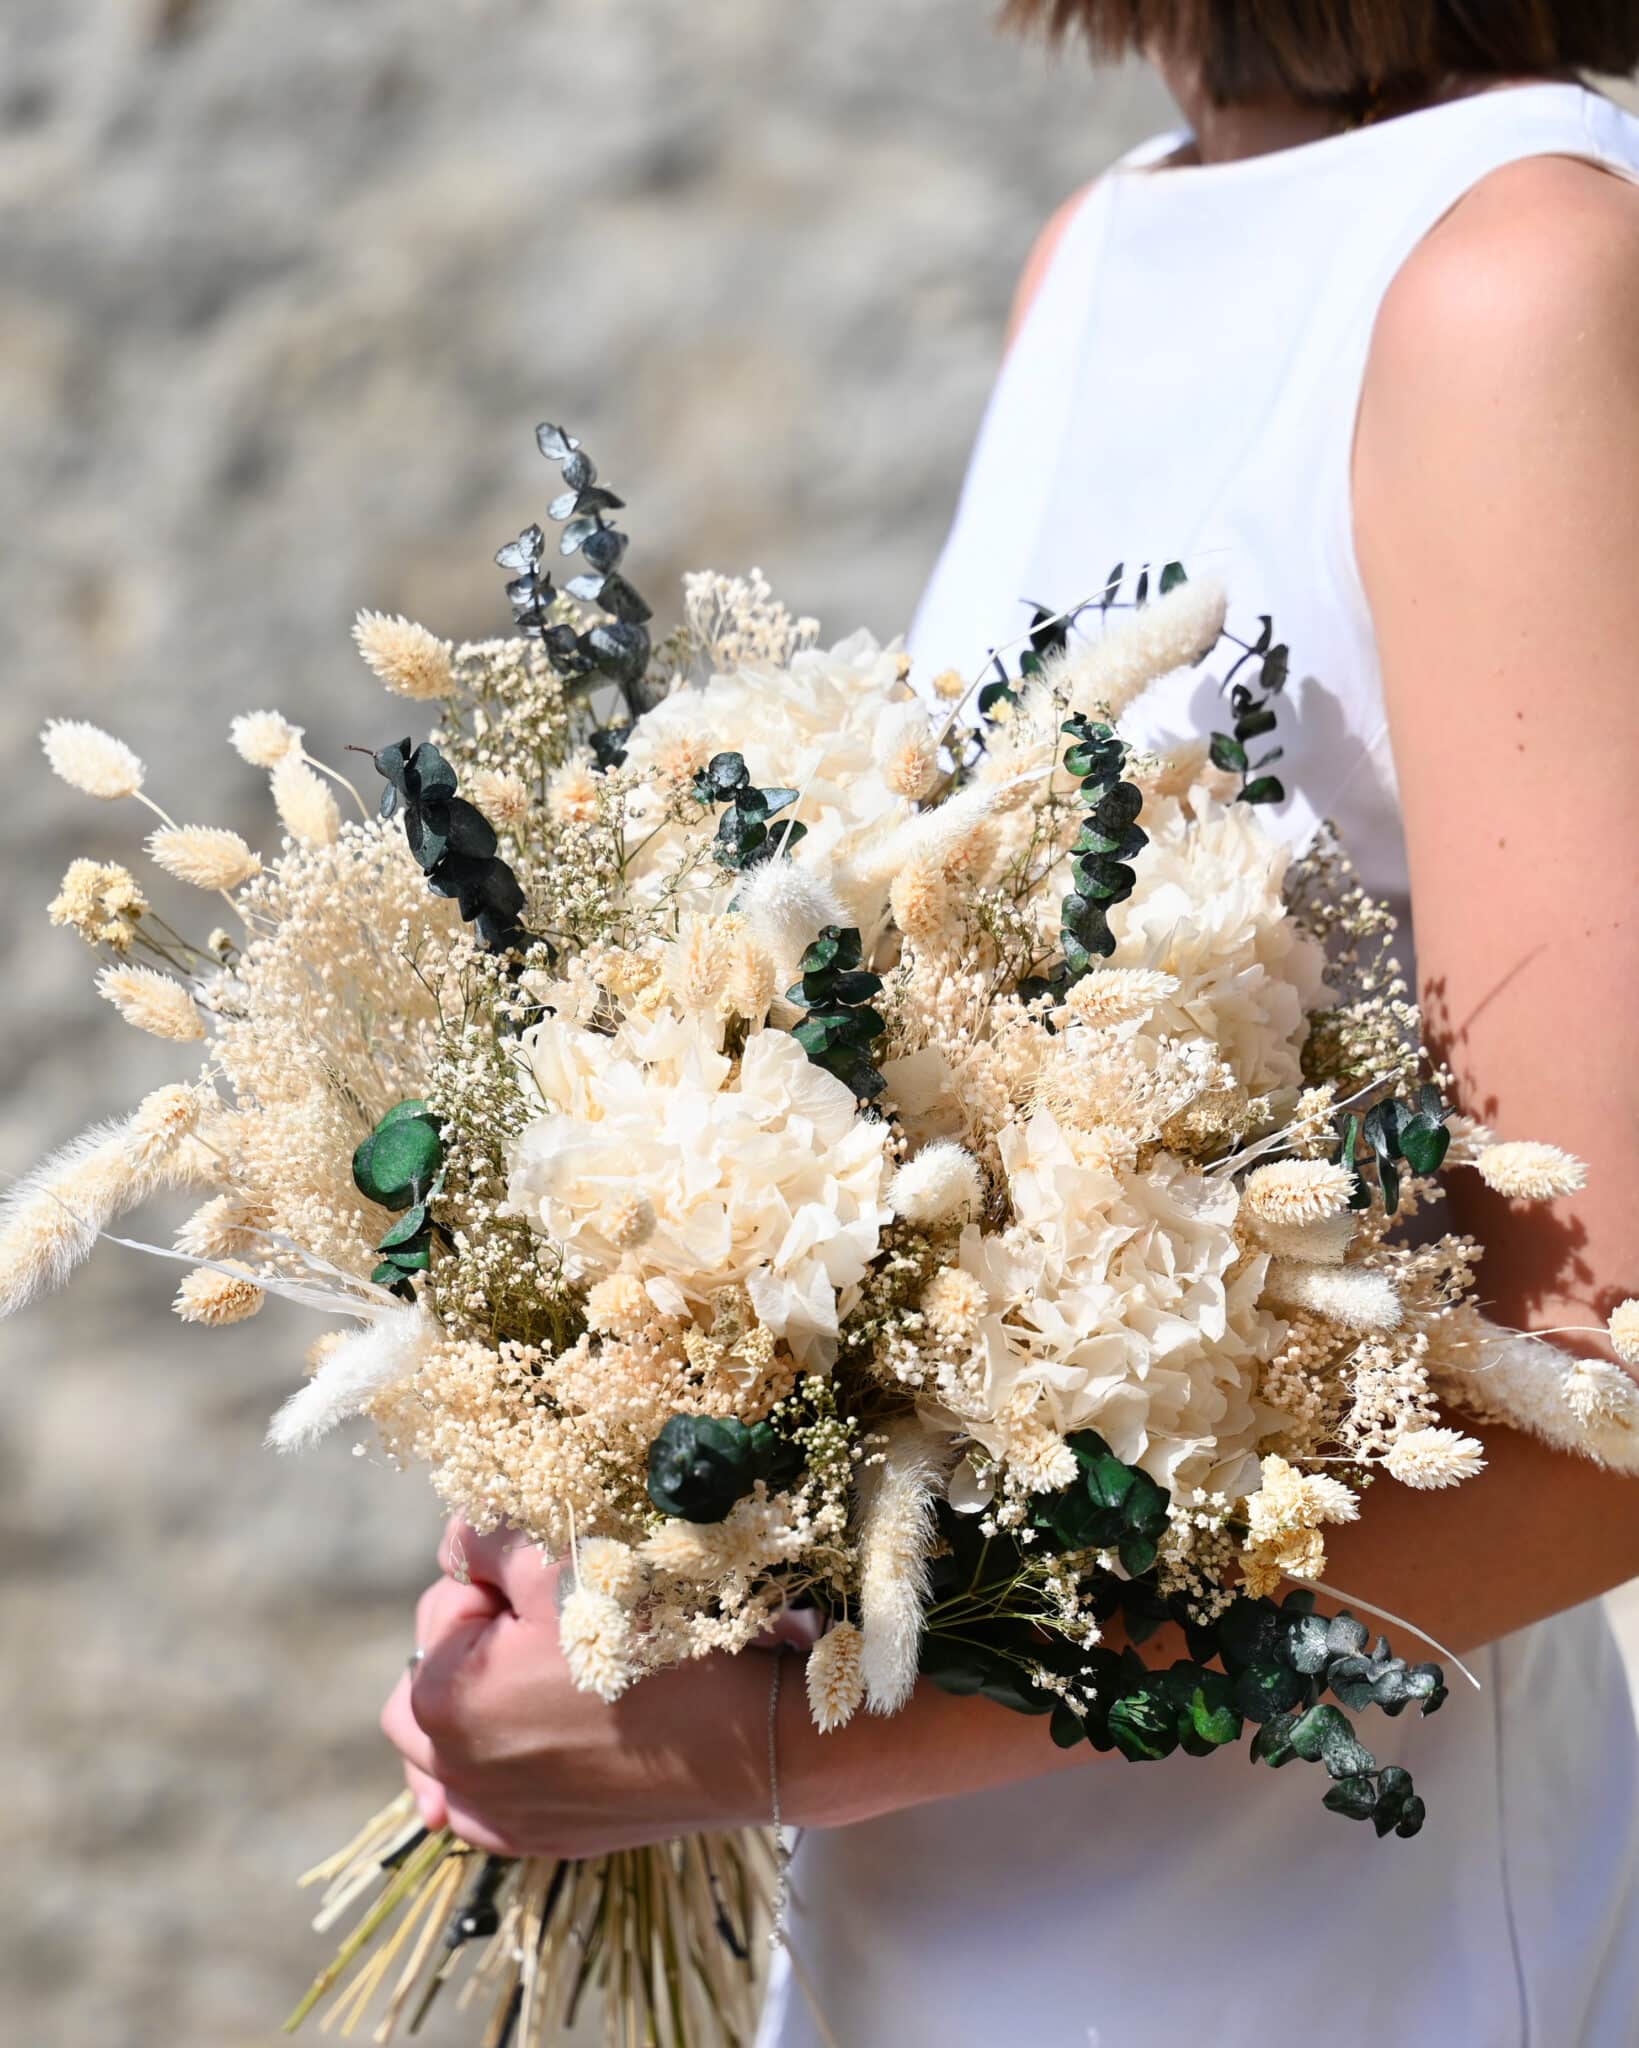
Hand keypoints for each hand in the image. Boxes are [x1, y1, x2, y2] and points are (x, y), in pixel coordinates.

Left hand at [380, 1518, 771, 1857]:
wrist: (742, 1733)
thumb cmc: (649, 1634)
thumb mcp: (557, 1557)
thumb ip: (482, 1538)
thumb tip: (455, 1545)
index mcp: (442, 1700)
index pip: (441, 1612)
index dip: (494, 1585)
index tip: (552, 1585)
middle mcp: (454, 1773)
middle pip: (428, 1685)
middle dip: (474, 1646)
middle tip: (546, 1622)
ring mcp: (499, 1816)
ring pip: (447, 1752)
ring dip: (478, 1708)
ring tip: (539, 1674)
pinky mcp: (544, 1839)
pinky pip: (486, 1803)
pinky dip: (499, 1768)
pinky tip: (538, 1739)